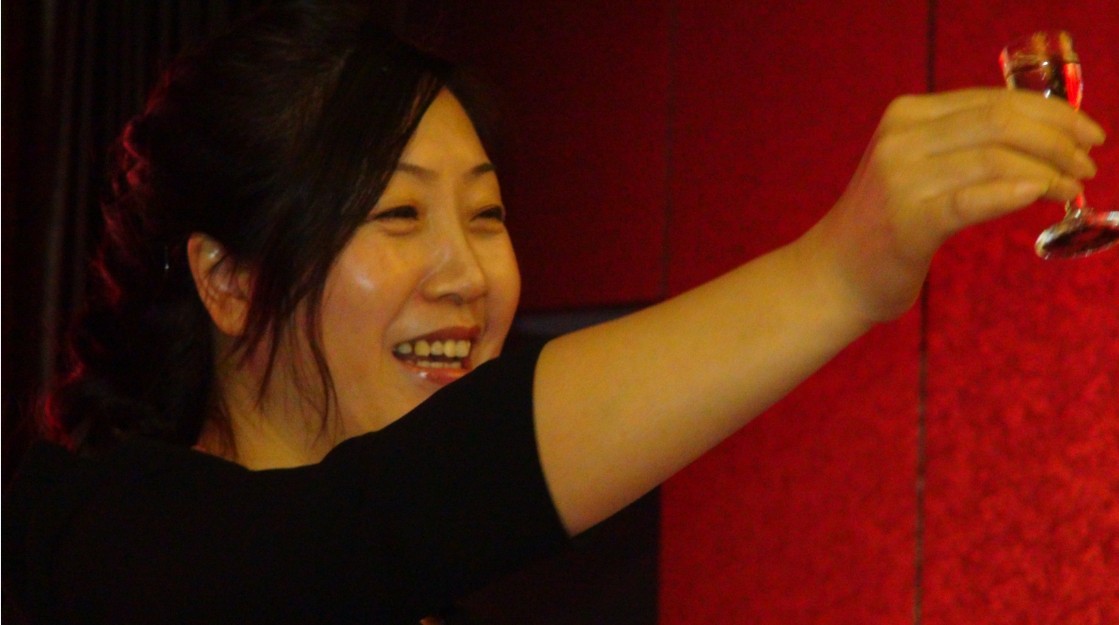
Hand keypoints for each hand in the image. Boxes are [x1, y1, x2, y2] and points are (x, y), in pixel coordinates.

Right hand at [808, 88, 1105, 322]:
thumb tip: (1045, 136)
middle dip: (1058, 141)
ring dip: (1048, 173)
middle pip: (1000, 123)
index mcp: (906, 115)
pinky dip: (1014, 193)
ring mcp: (902, 179)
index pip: (994, 101)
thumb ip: (962, 144)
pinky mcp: (909, 221)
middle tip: (1087, 165)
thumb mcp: (916, 165)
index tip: (1086, 134)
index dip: (1052, 114)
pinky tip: (1039, 196)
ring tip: (1071, 190)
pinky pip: (972, 200)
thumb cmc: (884, 224)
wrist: (832, 275)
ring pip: (995, 159)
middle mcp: (902, 138)